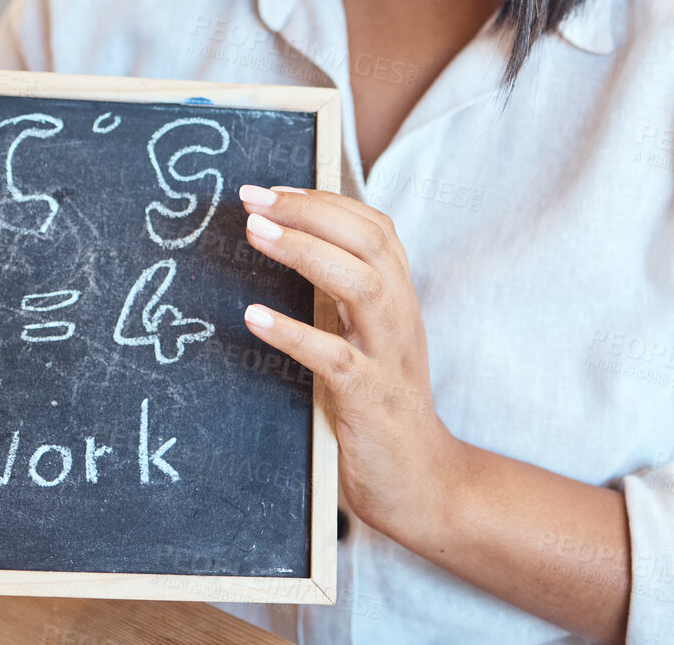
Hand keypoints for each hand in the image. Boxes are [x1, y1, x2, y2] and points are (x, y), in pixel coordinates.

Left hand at [237, 184, 465, 540]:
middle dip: (310, 211)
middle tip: (253, 200)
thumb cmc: (380, 405)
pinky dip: (294, 332)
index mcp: (399, 299)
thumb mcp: (367, 339)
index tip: (273, 190)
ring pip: (362, 284)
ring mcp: (389, 357)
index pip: (374, 227)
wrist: (421, 482)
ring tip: (256, 234)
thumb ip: (342, 297)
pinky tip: (254, 318)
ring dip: (306, 252)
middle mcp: (400, 318)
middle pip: (370, 241)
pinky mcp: (371, 399)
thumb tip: (288, 248)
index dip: (325, 200)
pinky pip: (335, 358)